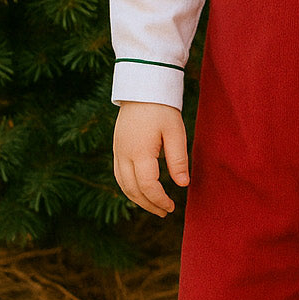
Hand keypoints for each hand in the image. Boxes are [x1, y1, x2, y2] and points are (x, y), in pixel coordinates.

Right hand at [113, 102, 189, 218]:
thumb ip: (178, 159)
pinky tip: (142, 191)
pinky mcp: (116, 147)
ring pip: (123, 185)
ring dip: (137, 199)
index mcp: (140, 151)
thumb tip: (182, 185)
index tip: (172, 207)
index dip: (159, 199)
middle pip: (132, 190)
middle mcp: (124, 154)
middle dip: (148, 204)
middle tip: (165, 212)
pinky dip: (129, 188)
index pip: (148, 185)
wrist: (142, 87)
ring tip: (154, 206)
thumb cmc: (162, 108)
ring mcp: (117, 151)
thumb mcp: (175, 132)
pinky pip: (119, 175)